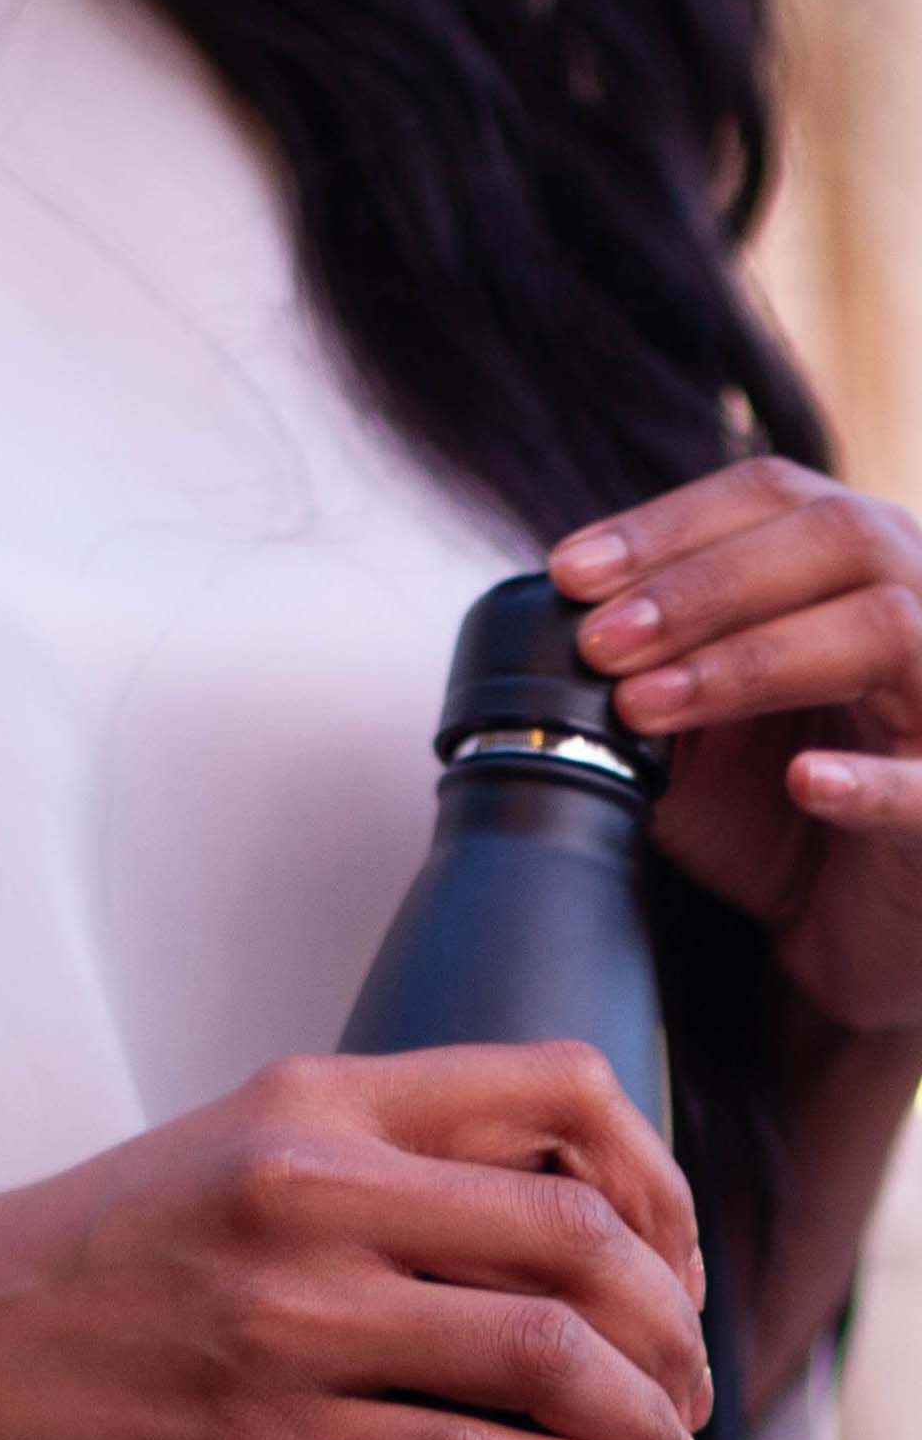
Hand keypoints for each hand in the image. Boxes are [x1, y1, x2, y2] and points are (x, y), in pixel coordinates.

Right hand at [0, 1041, 709, 1439]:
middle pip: (585, 1234)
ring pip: (546, 1351)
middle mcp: (314, 1192)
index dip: (659, 1180)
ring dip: (644, 1410)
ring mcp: (288, 1321)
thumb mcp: (225, 1152)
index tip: (671, 1251)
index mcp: (315, 1102)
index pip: (561, 1093)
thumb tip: (525, 1222)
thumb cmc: (70, 1267)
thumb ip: (364, 1161)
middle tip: (686, 1377)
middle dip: (674, 1321)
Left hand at [552, 460, 921, 1041]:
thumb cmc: (778, 823)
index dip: (671, 525)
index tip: (571, 572)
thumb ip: (645, 681)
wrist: (842, 940)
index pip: (776, 498)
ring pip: (885, 630)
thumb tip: (553, 636)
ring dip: (753, 660)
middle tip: (599, 642)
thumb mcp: (694, 741)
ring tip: (647, 705)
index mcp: (855, 572)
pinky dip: (865, 781)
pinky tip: (802, 780)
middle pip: (836, 539)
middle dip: (700, 586)